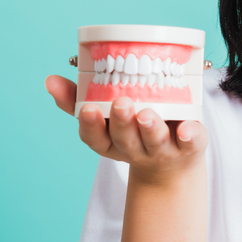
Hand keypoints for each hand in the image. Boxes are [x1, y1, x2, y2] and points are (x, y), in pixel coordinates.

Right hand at [44, 75, 207, 185]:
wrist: (174, 162)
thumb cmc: (134, 128)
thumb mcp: (104, 118)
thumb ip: (77, 98)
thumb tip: (49, 80)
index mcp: (112, 142)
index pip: (96, 139)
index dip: (91, 125)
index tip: (87, 108)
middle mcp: (136, 149)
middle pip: (126, 140)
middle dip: (122, 123)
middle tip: (121, 103)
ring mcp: (163, 150)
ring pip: (155, 142)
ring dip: (150, 129)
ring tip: (146, 114)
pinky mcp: (190, 146)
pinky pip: (192, 143)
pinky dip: (189, 136)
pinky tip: (186, 129)